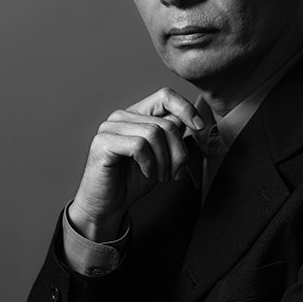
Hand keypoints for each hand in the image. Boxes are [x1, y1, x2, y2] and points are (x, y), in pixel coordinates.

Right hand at [69, 87, 204, 240]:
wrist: (108, 205)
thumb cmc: (133, 180)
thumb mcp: (162, 155)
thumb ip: (173, 135)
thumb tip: (191, 121)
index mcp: (137, 114)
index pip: (165, 96)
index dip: (186, 109)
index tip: (199, 127)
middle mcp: (122, 116)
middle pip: (166, 122)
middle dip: (178, 152)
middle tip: (174, 173)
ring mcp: (110, 127)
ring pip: (155, 133)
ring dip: (165, 161)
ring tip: (161, 176)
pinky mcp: (103, 143)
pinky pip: (139, 146)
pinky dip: (150, 163)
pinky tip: (147, 173)